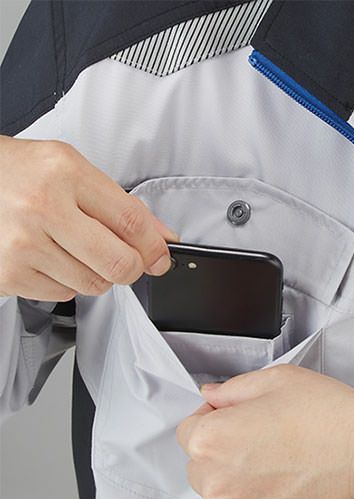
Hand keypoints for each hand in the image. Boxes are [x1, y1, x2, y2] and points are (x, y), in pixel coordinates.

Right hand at [0, 135, 177, 300]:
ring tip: (76, 249)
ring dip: (97, 274)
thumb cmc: (24, 174)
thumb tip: (161, 237)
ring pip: (93, 284)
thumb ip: (123, 205)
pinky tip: (52, 257)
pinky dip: (67, 281)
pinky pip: (63, 294)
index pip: (131, 222)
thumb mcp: (75, 171)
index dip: (155, 247)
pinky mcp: (7, 274)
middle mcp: (42, 208)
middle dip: (132, 267)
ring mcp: (21, 244)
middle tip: (126, 260)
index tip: (161, 258)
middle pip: (118, 263)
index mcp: (66, 174)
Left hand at [177, 365, 353, 498]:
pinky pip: (240, 497)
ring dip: (232, 464)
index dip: (209, 414)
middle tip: (252, 424)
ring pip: (217, 482)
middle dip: (218, 438)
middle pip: (198, 458)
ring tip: (269, 445)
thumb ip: (231, 388)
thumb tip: (212, 395)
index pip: (186, 430)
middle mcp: (221, 482)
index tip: (228, 410)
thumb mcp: (274, 380)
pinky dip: (250, 484)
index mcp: (216, 439)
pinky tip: (277, 465)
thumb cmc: (328, 416)